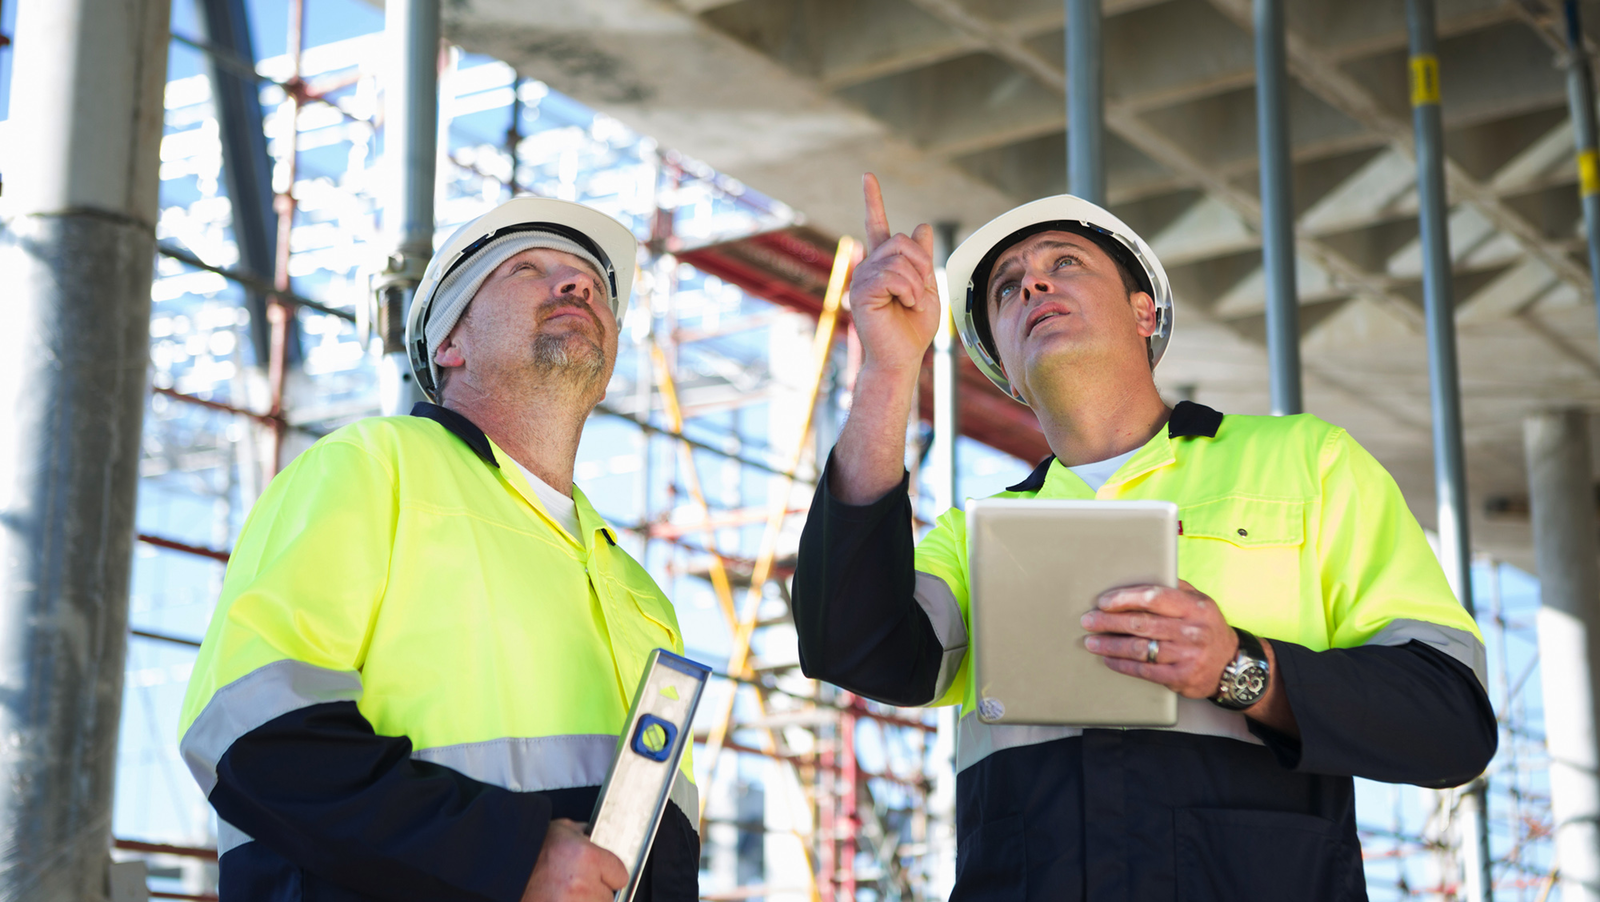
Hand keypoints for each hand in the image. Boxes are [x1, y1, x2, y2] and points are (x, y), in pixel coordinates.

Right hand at [521, 819, 627, 901]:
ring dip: (584, 901)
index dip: (609, 873)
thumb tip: (590, 833)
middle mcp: (583, 885)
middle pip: (608, 897)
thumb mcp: (558, 830)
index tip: (601, 874)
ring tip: (564, 893)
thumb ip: (581, 833)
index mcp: (587, 858)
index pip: (620, 874)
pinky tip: (556, 898)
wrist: (501, 871)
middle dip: (595, 891)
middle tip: (575, 884)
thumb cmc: (527, 851)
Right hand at [850, 173, 941, 376]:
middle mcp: (869, 267)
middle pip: (901, 240)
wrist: (901, 358)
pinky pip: (892, 276)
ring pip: (899, 259)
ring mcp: (863, 278)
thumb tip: (922, 226)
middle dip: (921, 264)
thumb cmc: (912, 330)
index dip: (873, 201)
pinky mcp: (862, 291)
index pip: (878, 226)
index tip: (868, 176)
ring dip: (916, 283)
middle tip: (919, 293)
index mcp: (884, 265)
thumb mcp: (927, 287)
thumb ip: (922, 259)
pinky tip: (903, 305)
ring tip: (910, 304)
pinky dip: (907, 291)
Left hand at [1079, 580, 1238, 698]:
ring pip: (1139, 648)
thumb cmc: (1208, 628)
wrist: (1234, 664)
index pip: (1153, 597)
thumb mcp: (1201, 602)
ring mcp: (1187, 655)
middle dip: (1109, 622)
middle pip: (1141, 624)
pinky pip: (1145, 670)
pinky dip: (1123, 665)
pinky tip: (1109, 660)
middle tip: (1088, 621)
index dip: (1124, 599)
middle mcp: (1192, 630)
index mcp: (1195, 606)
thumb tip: (1142, 573)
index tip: (1103, 602)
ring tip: (1092, 642)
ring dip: (1110, 645)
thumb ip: (1175, 588)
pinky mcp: (1181, 677)